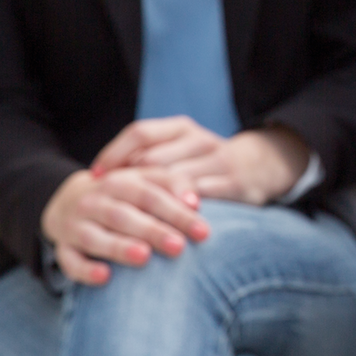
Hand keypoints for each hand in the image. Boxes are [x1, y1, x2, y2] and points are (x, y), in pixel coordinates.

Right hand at [40, 165, 208, 285]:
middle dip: (153, 231)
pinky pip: (70, 261)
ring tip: (144, 257)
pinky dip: (86, 270)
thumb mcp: (145, 180)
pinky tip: (105, 277)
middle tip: (179, 247)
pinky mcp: (63, 248)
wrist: (67, 199)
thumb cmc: (123, 194)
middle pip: (124, 216)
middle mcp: (95, 202)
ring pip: (96, 237)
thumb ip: (173, 184)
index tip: (203, 231)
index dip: (177, 212)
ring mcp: (75, 226)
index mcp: (120, 181)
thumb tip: (195, 202)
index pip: (151, 195)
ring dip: (120, 247)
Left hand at [94, 117, 308, 204]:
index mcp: (183, 127)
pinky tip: (157, 228)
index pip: (140, 133)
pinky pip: (195, 202)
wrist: (262, 165)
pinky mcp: (233, 185)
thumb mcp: (181, 147)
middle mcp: (200, 140)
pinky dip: (173, 216)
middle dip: (126, 184)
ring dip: (146, 205)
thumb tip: (100, 175)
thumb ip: (148, 154)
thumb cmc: (205, 161)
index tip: (94, 178)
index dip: (113, 154)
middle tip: (104, 205)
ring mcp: (218, 162)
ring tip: (124, 222)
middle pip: (152, 161)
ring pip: (172, 183)